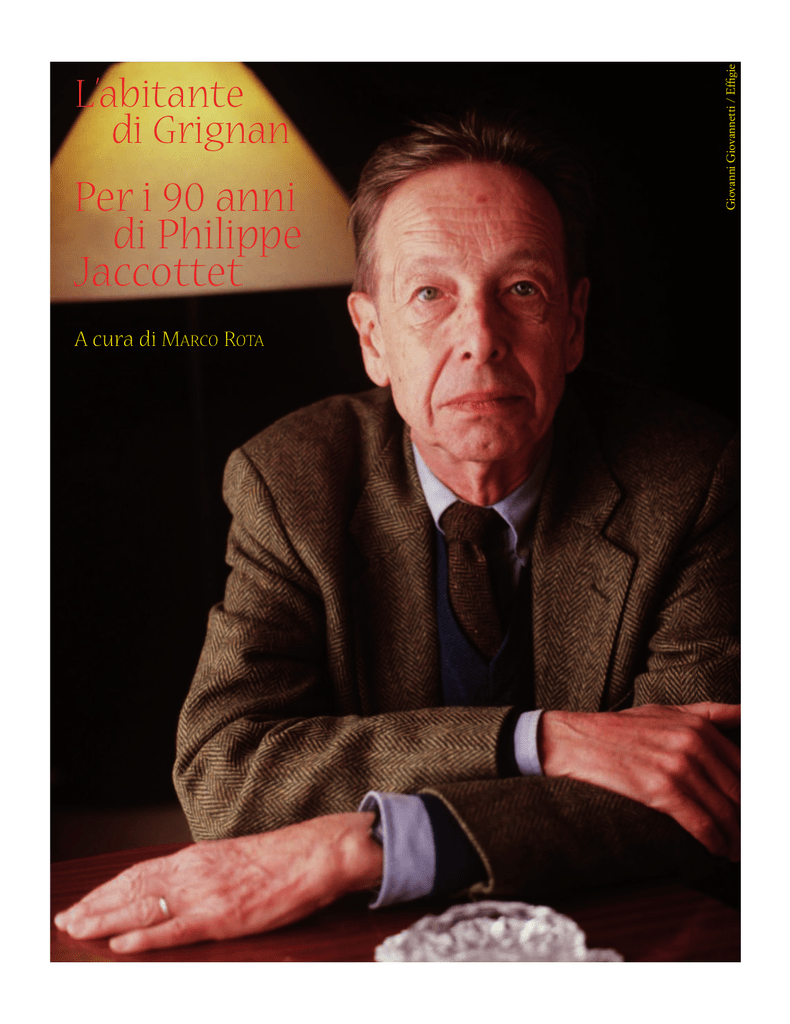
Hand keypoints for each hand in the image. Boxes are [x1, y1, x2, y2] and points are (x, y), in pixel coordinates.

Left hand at [54, 812, 382, 952]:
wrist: (311, 856)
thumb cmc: (279, 860)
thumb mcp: (231, 859)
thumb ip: (203, 871)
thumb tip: (179, 885)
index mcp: (195, 858)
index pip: (138, 873)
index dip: (106, 888)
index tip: (82, 900)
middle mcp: (191, 872)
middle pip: (131, 889)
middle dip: (95, 905)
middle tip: (64, 919)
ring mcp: (204, 895)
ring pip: (142, 908)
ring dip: (105, 920)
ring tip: (76, 929)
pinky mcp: (220, 917)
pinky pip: (174, 930)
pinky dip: (143, 938)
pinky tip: (120, 944)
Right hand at [539, 702, 739, 859]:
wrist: (578, 741)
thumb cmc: (621, 728)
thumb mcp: (667, 710)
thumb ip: (709, 713)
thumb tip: (748, 714)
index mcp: (698, 725)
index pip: (743, 766)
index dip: (752, 794)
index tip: (754, 810)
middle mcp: (693, 743)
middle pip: (738, 791)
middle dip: (746, 817)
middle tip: (747, 835)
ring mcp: (678, 766)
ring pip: (723, 810)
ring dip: (734, 836)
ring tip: (735, 848)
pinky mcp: (661, 790)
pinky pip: (701, 822)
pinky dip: (714, 840)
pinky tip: (716, 848)